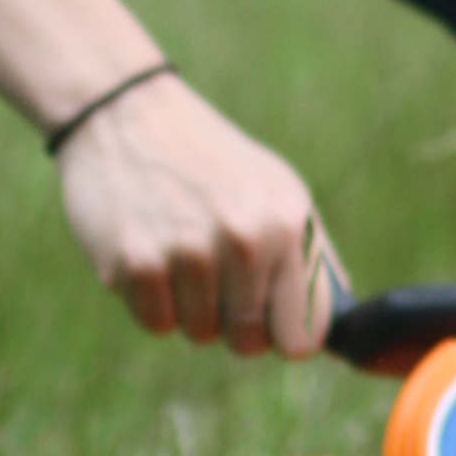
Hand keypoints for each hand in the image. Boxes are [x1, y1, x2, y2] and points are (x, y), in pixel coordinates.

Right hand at [54, 71, 342, 352]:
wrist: (126, 113)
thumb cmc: (209, 162)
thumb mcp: (277, 190)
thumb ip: (310, 257)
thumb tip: (330, 327)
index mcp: (287, 223)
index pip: (303, 335)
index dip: (283, 334)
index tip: (267, 318)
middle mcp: (245, 239)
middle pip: (248, 343)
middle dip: (232, 322)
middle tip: (214, 274)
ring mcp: (189, 252)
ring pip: (199, 334)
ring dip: (187, 306)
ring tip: (178, 250)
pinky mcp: (138, 262)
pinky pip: (155, 323)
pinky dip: (150, 299)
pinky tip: (149, 250)